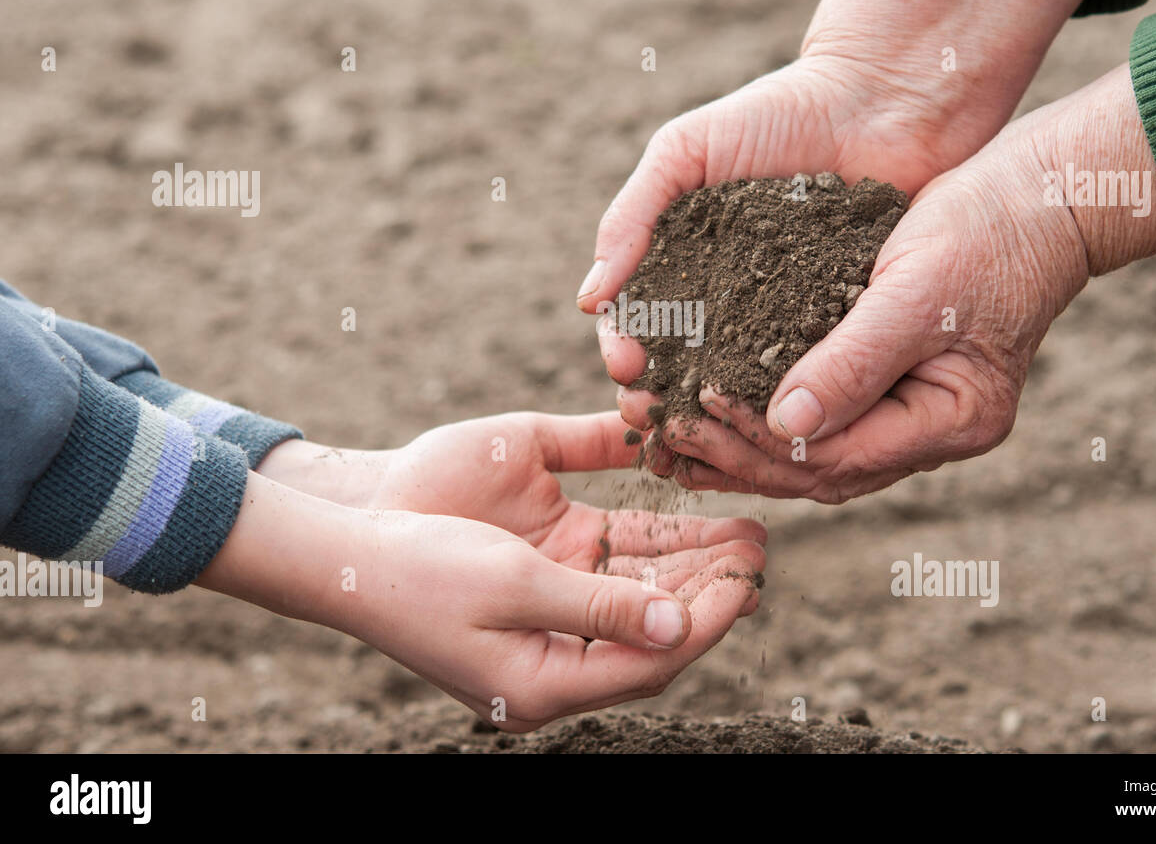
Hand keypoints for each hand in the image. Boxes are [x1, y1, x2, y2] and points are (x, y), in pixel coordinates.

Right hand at [199, 472, 764, 731]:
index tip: (750, 578)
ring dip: (689, 563)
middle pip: (654, 626)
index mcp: (545, 683)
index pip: (650, 658)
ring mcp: (550, 613)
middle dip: (710, 587)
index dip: (707, 620)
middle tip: (760, 548)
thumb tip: (677, 623)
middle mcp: (556, 656)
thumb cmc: (421, 572)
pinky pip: (610, 562)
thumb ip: (599, 606)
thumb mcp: (514, 587)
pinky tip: (689, 520)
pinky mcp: (541, 571)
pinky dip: (651, 544)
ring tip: (744, 530)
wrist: (348, 545)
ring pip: (639, 591)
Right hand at [579, 0, 1104, 435]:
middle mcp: (727, 302)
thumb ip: (632, 216)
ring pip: (742, 384)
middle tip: (658, 420)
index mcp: (682, 265)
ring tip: (708, 438)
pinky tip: (778, 423)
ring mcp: (784, 319)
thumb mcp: (685, 152)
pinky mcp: (840, 327)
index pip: (638, 323)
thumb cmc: (776, 114)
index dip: (626, 351)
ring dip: (718, 418)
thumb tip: (588, 301)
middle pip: (682, 368)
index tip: (627, 370)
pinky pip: (810, 372)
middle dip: (663, 399)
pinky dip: (790, 401)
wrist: (880, 100)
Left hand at [648, 65, 1155, 501]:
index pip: (836, 458)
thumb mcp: (915, 292)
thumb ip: (853, 363)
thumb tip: (783, 428)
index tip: (692, 406)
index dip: (757, 440)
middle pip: (816, 472)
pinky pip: (817, 418)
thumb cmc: (985, 232)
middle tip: (659, 435)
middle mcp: (933, 433)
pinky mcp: (892, 384)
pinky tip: (710, 407)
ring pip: (810, 455)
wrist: (1038, 195)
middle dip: (734, 458)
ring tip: (667, 438)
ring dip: (739, 449)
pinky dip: (762, 418)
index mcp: (953, 422)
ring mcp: (914, 414)